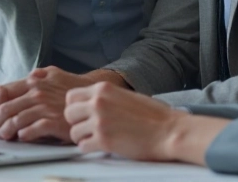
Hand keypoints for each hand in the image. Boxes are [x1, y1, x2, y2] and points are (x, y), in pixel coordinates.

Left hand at [0, 66, 92, 141]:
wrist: (94, 97)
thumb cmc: (73, 87)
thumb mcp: (54, 73)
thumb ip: (38, 75)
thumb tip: (25, 78)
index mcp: (33, 80)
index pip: (3, 91)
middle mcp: (36, 92)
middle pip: (5, 108)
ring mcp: (44, 106)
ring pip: (14, 120)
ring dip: (5, 131)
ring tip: (4, 137)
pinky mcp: (53, 121)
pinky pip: (31, 130)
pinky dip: (22, 135)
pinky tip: (21, 137)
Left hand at [65, 82, 213, 162]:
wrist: (169, 131)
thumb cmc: (153, 115)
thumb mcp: (125, 95)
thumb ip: (105, 98)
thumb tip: (89, 104)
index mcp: (103, 89)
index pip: (71, 96)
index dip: (74, 108)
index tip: (82, 115)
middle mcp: (97, 103)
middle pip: (68, 114)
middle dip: (75, 123)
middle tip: (87, 128)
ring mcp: (99, 121)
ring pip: (73, 132)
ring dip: (82, 137)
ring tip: (96, 139)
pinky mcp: (104, 140)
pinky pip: (82, 146)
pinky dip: (89, 148)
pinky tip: (101, 146)